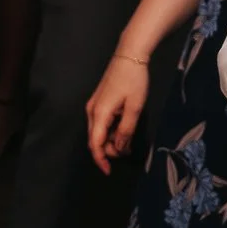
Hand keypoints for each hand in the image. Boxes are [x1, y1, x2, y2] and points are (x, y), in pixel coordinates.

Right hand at [87, 53, 151, 172]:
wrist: (129, 56)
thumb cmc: (134, 81)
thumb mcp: (134, 108)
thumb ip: (126, 130)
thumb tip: (119, 148)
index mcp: (99, 114)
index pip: (95, 144)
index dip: (101, 160)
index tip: (109, 171)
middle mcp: (92, 111)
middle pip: (95, 139)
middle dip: (109, 150)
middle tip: (128, 151)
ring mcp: (94, 106)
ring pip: (99, 132)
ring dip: (111, 140)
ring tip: (129, 141)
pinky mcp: (99, 102)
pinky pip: (102, 123)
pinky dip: (111, 131)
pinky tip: (124, 130)